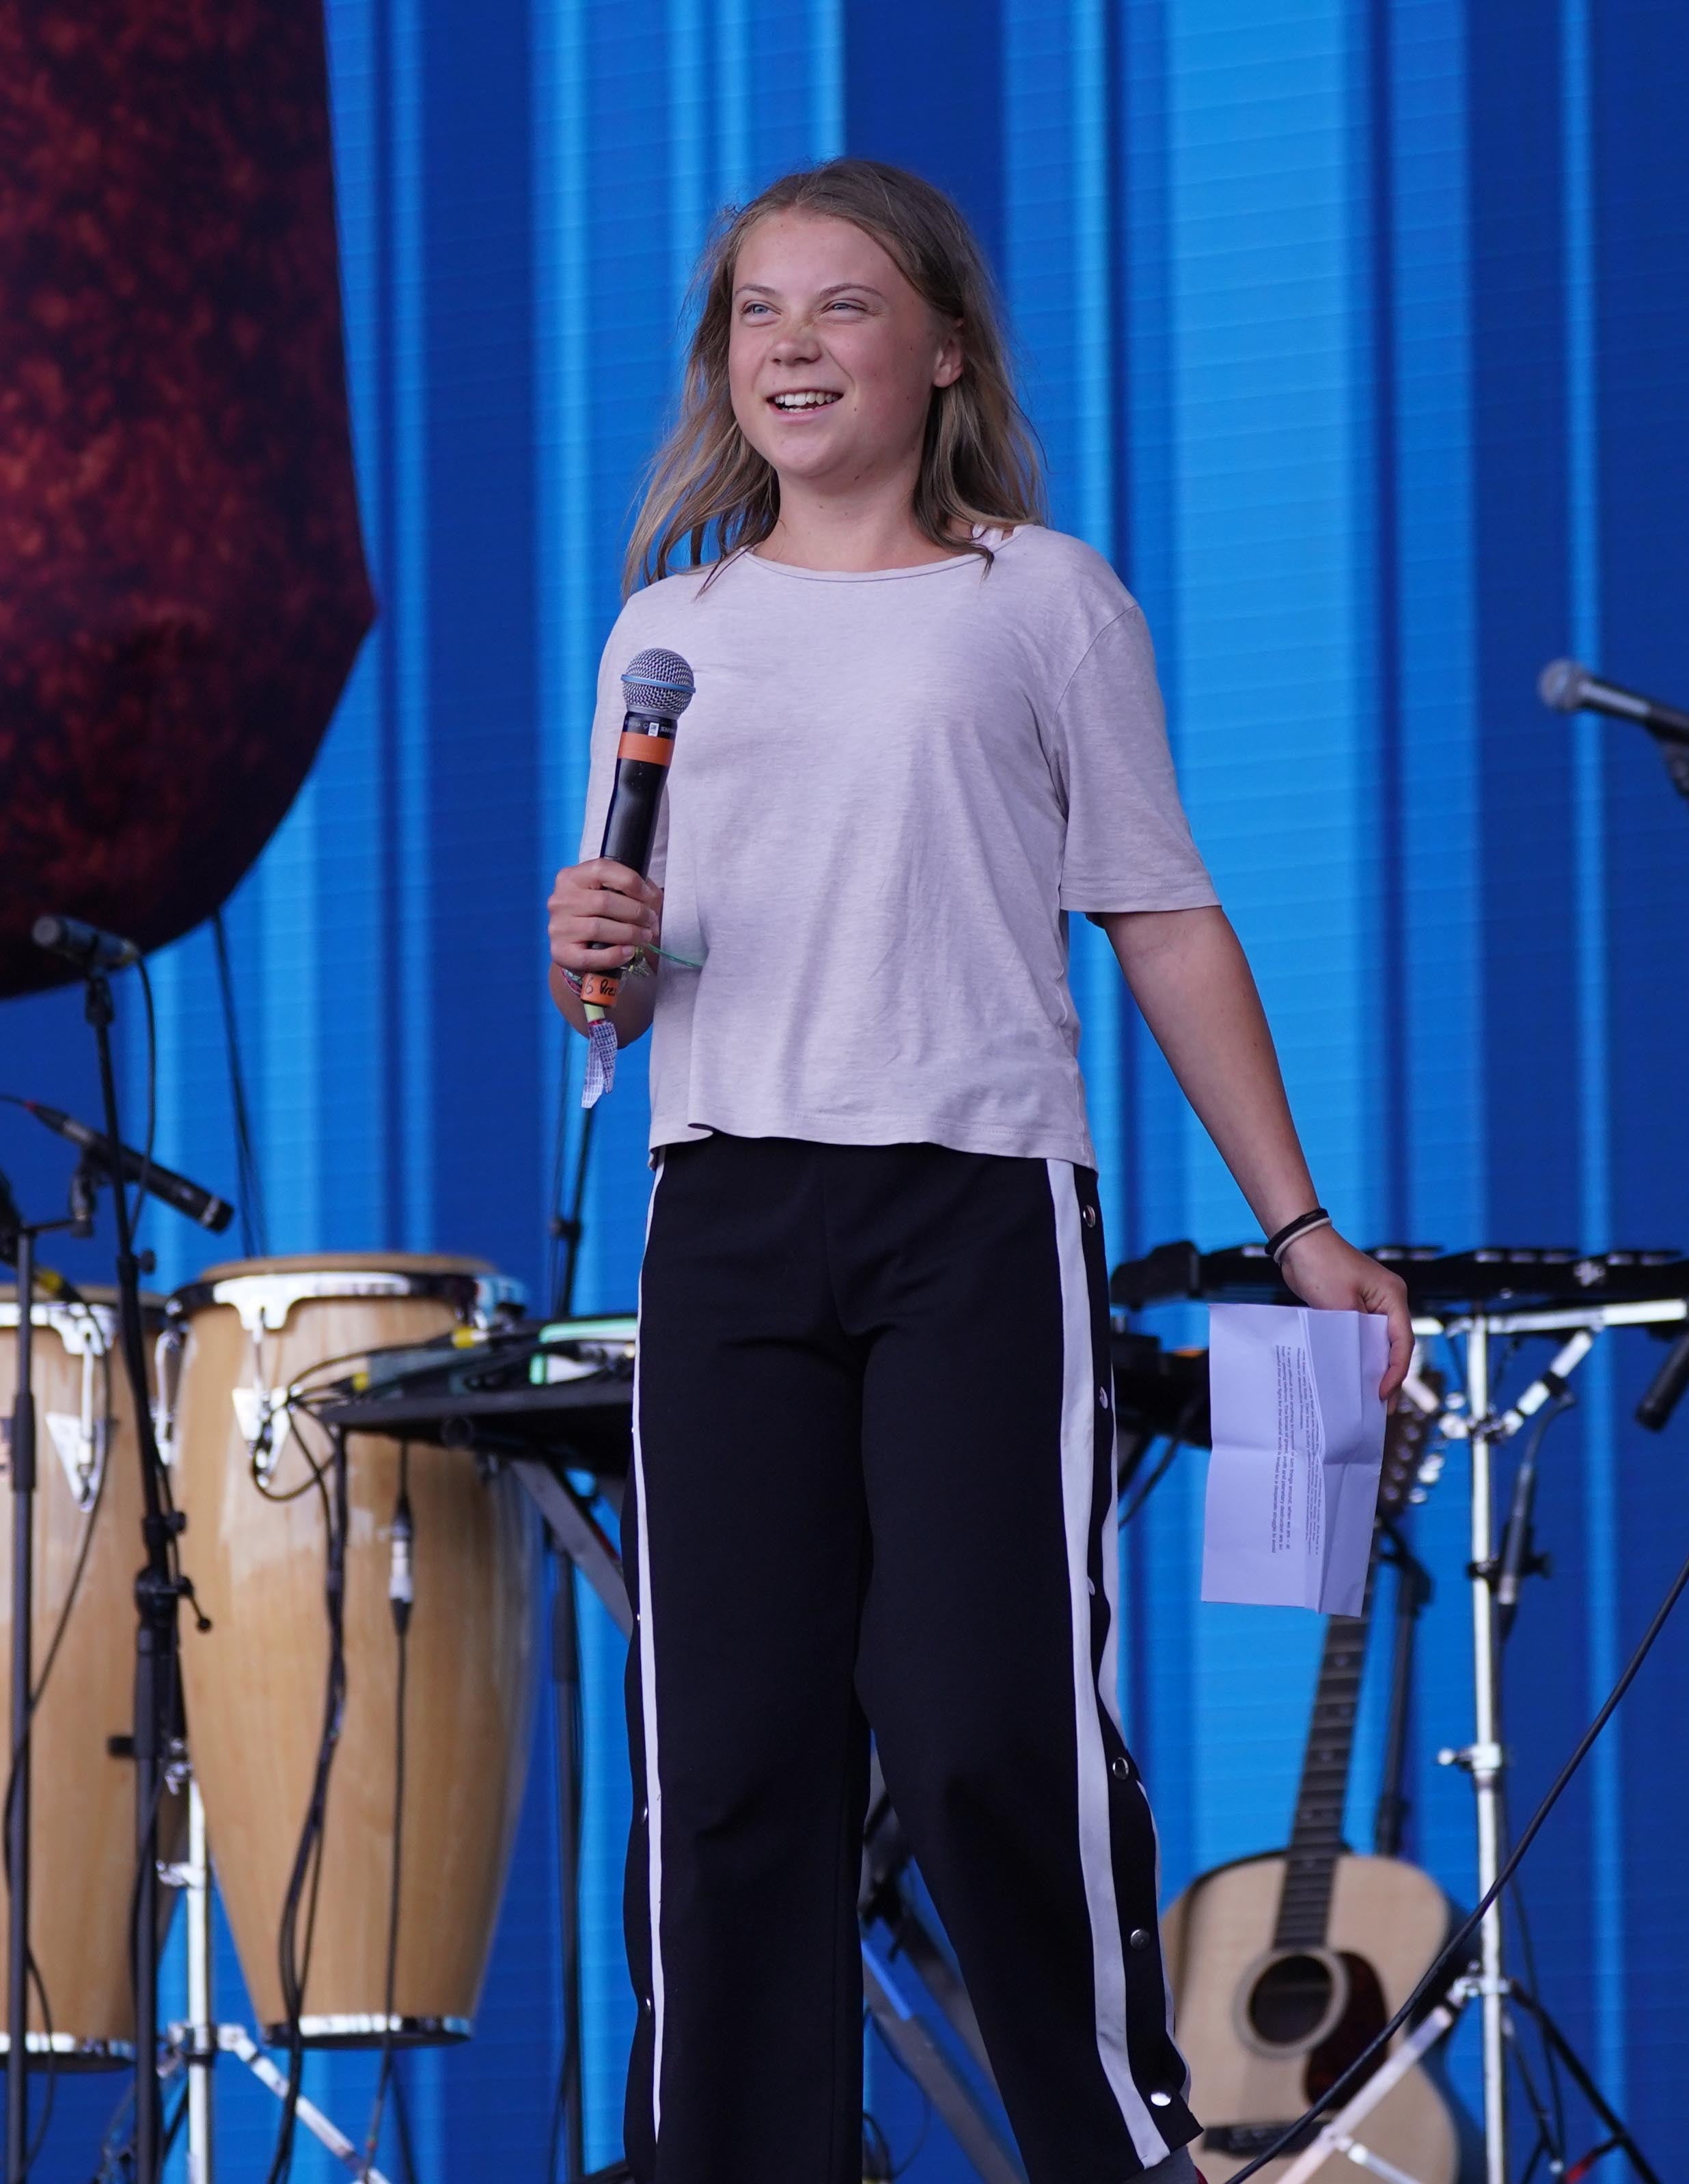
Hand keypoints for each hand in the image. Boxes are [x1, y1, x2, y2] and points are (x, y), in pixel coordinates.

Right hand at [548, 858, 661, 973]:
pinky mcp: (561, 952)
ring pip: (598, 928)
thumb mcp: (612, 892)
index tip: (649, 897)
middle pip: (604, 901)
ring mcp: (558, 927)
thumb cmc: (599, 914)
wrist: (576, 946)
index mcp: (571, 877)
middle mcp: (560, 900)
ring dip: (629, 933)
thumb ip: (634, 888)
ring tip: (644, 937)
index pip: (602, 869)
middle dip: (636, 912)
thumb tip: (652, 899)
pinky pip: (590, 956)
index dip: (632, 882)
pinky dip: (614, 955)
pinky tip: (628, 952)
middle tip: (650, 921)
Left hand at [1276, 1226, 1413, 1402]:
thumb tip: (1359, 1363)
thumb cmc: (1321, 1265)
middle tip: (1381, 1408)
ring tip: (1367, 1398)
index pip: (1402, 1342)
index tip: (1382, 1393)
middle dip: (1388, 1376)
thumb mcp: (1339, 1303)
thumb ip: (1352, 1333)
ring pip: (1378, 1343)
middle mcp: (1388, 1301)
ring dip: (1372, 1367)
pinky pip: (1361, 1336)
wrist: (1299, 1242)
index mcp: (1393, 1297)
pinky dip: (1358, 1354)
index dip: (1395, 1371)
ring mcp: (1372, 1303)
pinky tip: (1350, 1374)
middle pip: (1394, 1345)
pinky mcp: (1355, 1306)